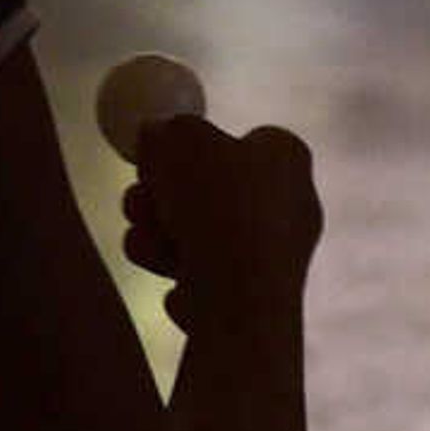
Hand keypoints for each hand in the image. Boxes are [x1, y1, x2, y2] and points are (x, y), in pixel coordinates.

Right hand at [119, 117, 321, 334]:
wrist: (240, 298)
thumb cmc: (217, 205)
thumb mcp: (178, 139)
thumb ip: (165, 130)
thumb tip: (156, 137)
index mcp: (286, 157)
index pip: (236, 141)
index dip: (190, 149)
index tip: (154, 161)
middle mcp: (292, 204)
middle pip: (212, 193)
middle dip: (163, 200)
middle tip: (137, 203)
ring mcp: (278, 256)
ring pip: (203, 239)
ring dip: (161, 239)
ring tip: (143, 244)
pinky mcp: (260, 300)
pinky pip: (209, 284)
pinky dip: (186, 283)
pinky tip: (178, 290)